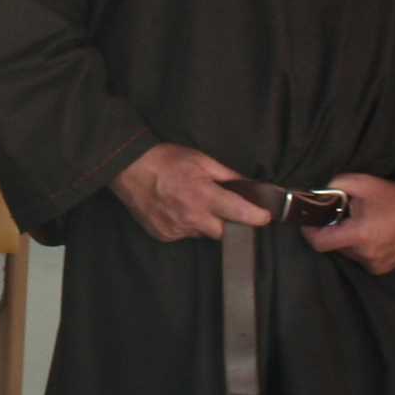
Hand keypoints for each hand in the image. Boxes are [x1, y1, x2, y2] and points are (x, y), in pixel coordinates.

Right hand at [112, 144, 276, 243]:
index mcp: (204, 196)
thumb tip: (248, 185)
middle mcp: (191, 217)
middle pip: (224, 233)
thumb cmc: (166, 159)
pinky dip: (186, 225)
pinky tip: (177, 209)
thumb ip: (227, 175)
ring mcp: (176, 229)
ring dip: (205, 223)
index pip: (239, 214)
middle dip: (228, 223)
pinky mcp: (163, 235)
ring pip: (202, 234)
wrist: (129, 168)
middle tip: (224, 208)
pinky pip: (184, 234)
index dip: (256, 217)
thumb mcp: (201, 159)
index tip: (265, 217)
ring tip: (193, 203)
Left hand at [304, 173, 394, 276]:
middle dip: (334, 231)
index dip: (310, 232)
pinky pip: (361, 259)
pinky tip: (372, 234)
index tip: (308, 222)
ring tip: (361, 223)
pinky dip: (361, 248)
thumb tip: (316, 194)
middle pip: (334, 246)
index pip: (321, 243)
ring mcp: (375, 264)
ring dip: (348, 240)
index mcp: (360, 235)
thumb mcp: (362, 183)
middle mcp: (366, 254)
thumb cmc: (392, 195)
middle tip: (342, 216)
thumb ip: (335, 186)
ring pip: (348, 253)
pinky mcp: (382, 268)